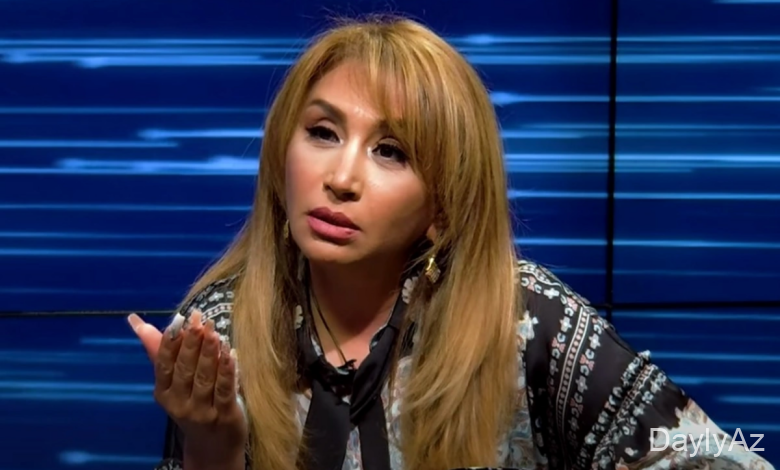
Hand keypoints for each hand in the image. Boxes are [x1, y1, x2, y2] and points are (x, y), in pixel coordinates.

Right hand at [128, 310, 246, 464]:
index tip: (180, 318)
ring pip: (204, 378)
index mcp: (163, 393)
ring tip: (214, 332)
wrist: (212, 445)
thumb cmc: (191, 404)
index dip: (171, 341)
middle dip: (192, 343)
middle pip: (184, 369)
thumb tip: (136, 321)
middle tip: (200, 320)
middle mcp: (179, 404)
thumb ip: (159, 351)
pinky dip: (227, 370)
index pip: (164, 364)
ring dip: (209, 353)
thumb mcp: (173, 382)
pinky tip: (230, 353)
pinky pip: (225, 390)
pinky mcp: (223, 415)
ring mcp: (201, 411)